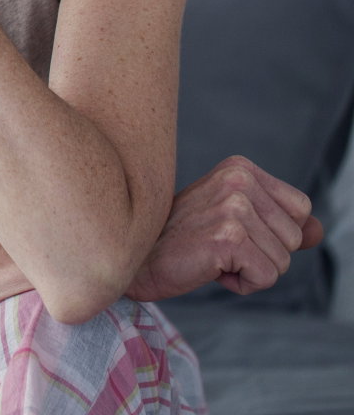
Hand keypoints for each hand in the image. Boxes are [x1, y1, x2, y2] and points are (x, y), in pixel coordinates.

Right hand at [125, 155, 323, 301]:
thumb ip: (280, 222)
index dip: (273, 232)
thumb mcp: (234, 222)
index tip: (230, 230)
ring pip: (282, 260)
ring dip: (250, 270)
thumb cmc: (181, 239)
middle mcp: (238, 180)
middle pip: (295, 237)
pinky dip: (241, 284)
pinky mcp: (228, 237)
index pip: (300, 209)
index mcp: (239, 168)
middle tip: (217, 246)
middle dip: (263, 253)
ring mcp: (233, 207)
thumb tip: (319, 231)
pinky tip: (209, 268)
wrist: (134, 257)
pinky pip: (266, 277)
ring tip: (211, 256)